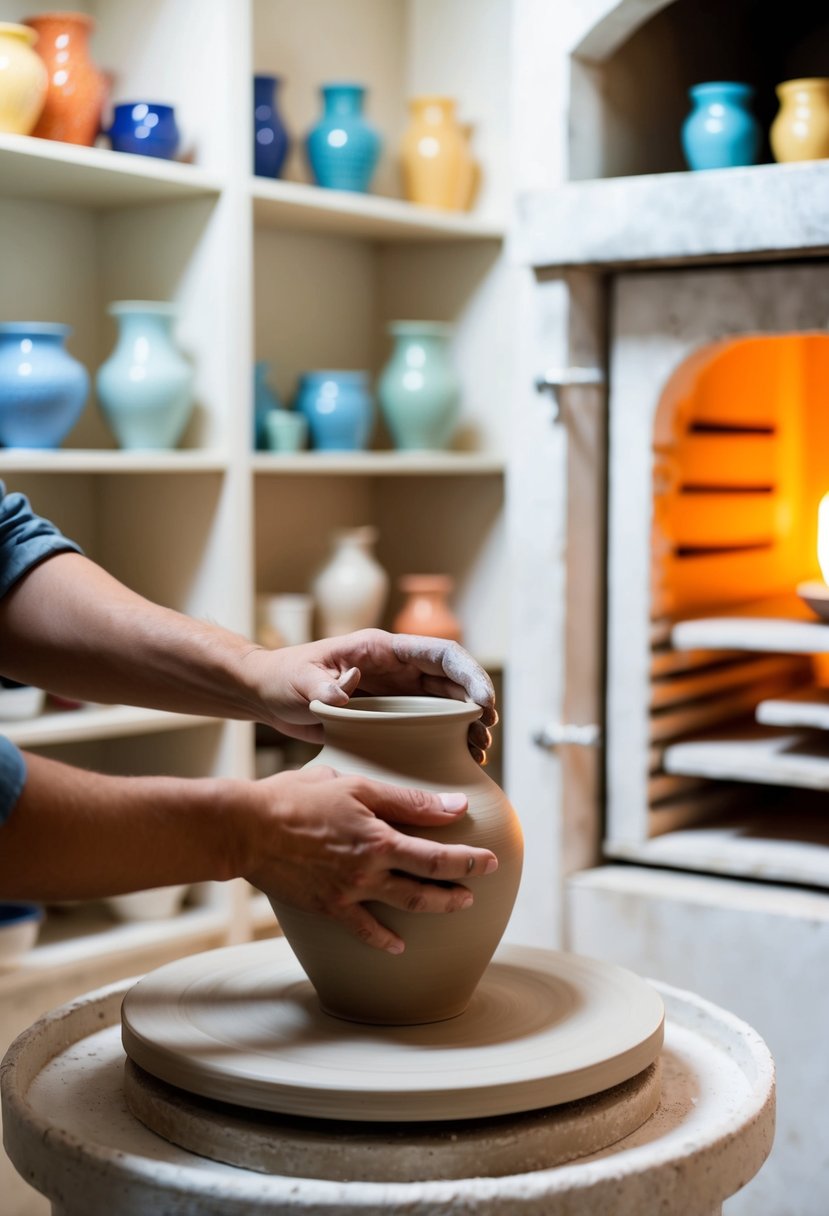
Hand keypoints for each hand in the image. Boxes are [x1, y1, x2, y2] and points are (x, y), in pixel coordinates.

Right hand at [242, 765, 498, 952]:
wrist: (247, 829)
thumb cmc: (298, 797)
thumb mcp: (356, 786)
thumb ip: (407, 800)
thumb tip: (453, 806)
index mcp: (380, 839)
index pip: (437, 855)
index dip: (469, 860)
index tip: (492, 859)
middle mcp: (369, 872)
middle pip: (427, 886)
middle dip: (461, 886)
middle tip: (482, 884)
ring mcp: (349, 893)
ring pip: (404, 907)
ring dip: (436, 908)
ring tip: (457, 905)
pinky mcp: (327, 907)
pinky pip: (362, 930)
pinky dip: (383, 940)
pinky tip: (398, 946)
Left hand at [248, 628, 497, 762]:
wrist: (267, 695)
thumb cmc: (283, 678)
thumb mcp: (301, 681)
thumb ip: (324, 687)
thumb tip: (345, 691)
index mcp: (384, 650)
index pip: (441, 654)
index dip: (468, 674)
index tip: (482, 702)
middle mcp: (397, 669)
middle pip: (452, 681)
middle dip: (476, 703)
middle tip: (486, 733)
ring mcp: (396, 693)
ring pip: (445, 705)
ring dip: (466, 724)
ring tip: (479, 751)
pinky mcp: (389, 716)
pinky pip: (428, 725)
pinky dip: (446, 739)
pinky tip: (458, 759)